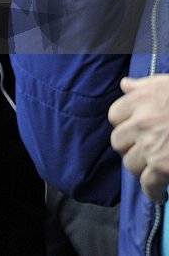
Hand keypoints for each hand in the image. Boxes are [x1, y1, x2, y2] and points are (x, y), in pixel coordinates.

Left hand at [109, 74, 168, 201]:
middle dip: (129, 148)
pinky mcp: (162, 166)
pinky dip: (152, 192)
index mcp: (141, 100)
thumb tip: (126, 85)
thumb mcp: (167, 84)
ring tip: (153, 171)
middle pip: (119, 141)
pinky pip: (148, 183)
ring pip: (130, 163)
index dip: (124, 124)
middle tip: (143, 152)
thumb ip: (144, 86)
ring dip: (140, 168)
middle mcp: (142, 122)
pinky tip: (159, 195)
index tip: (133, 131)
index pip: (115, 116)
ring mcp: (151, 146)